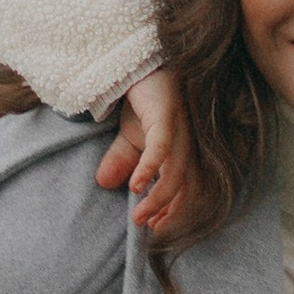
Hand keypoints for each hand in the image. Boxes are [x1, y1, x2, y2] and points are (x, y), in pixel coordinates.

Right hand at [95, 68, 192, 236]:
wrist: (140, 63)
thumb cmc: (144, 98)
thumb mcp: (129, 135)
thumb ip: (122, 160)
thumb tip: (104, 183)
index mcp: (183, 150)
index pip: (186, 188)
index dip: (174, 211)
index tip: (154, 230)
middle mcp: (188, 143)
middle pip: (188, 187)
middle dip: (171, 213)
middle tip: (150, 230)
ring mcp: (181, 130)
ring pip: (177, 174)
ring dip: (159, 199)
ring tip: (139, 216)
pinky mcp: (168, 116)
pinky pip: (163, 149)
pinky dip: (150, 169)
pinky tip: (137, 186)